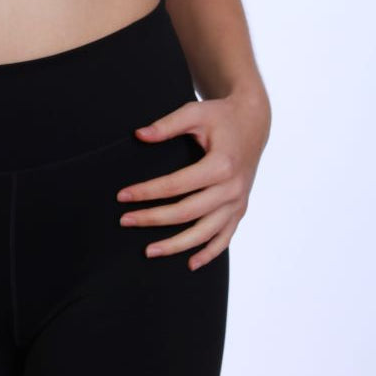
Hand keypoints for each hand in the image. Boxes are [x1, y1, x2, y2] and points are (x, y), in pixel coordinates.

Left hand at [116, 92, 269, 270]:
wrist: (253, 122)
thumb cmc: (220, 116)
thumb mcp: (194, 112)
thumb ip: (167, 125)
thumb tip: (139, 135)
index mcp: (221, 165)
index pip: (176, 185)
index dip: (147, 192)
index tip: (123, 196)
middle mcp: (232, 188)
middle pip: (187, 213)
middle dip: (153, 219)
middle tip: (125, 221)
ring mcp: (238, 202)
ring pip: (205, 233)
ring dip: (177, 245)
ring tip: (149, 251)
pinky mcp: (240, 209)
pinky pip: (225, 237)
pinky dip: (209, 253)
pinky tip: (190, 263)